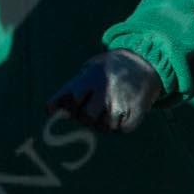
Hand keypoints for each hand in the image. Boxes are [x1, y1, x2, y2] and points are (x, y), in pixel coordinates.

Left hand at [47, 50, 162, 132]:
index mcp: (91, 77)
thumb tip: (51, 111)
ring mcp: (121, 103)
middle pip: (85, 117)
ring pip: (103, 127)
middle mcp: (105, 90)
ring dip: (102, 122)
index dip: (62, 106)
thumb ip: (70, 90)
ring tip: (108, 107)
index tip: (59, 108)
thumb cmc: (107, 71)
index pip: (70, 98)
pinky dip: (119, 125)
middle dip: (84, 116)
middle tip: (91, 107)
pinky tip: (122, 112)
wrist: (143, 64)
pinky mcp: (135, 113)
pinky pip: (121, 129)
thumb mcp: (89, 70)